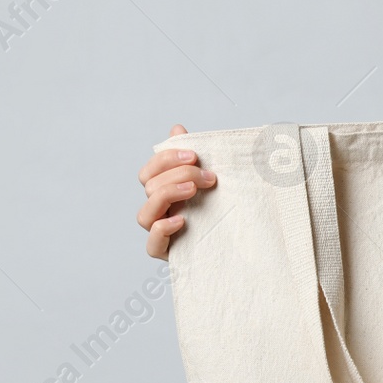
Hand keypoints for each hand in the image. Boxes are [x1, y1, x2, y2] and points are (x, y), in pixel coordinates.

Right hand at [136, 124, 214, 259]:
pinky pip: (152, 244)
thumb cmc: (220, 211)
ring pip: (144, 214)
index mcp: (164, 193)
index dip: (166, 159)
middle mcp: (158, 212)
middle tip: (208, 177)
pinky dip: (162, 229)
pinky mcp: (168, 254)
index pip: (149, 171)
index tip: (194, 155)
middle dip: (178, 175)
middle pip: (149, 187)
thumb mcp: (210, 181)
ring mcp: (160, 234)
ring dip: (168, 195)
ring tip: (193, 190)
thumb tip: (177, 128)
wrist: (239, 246)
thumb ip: (192, 157)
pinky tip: (182, 220)